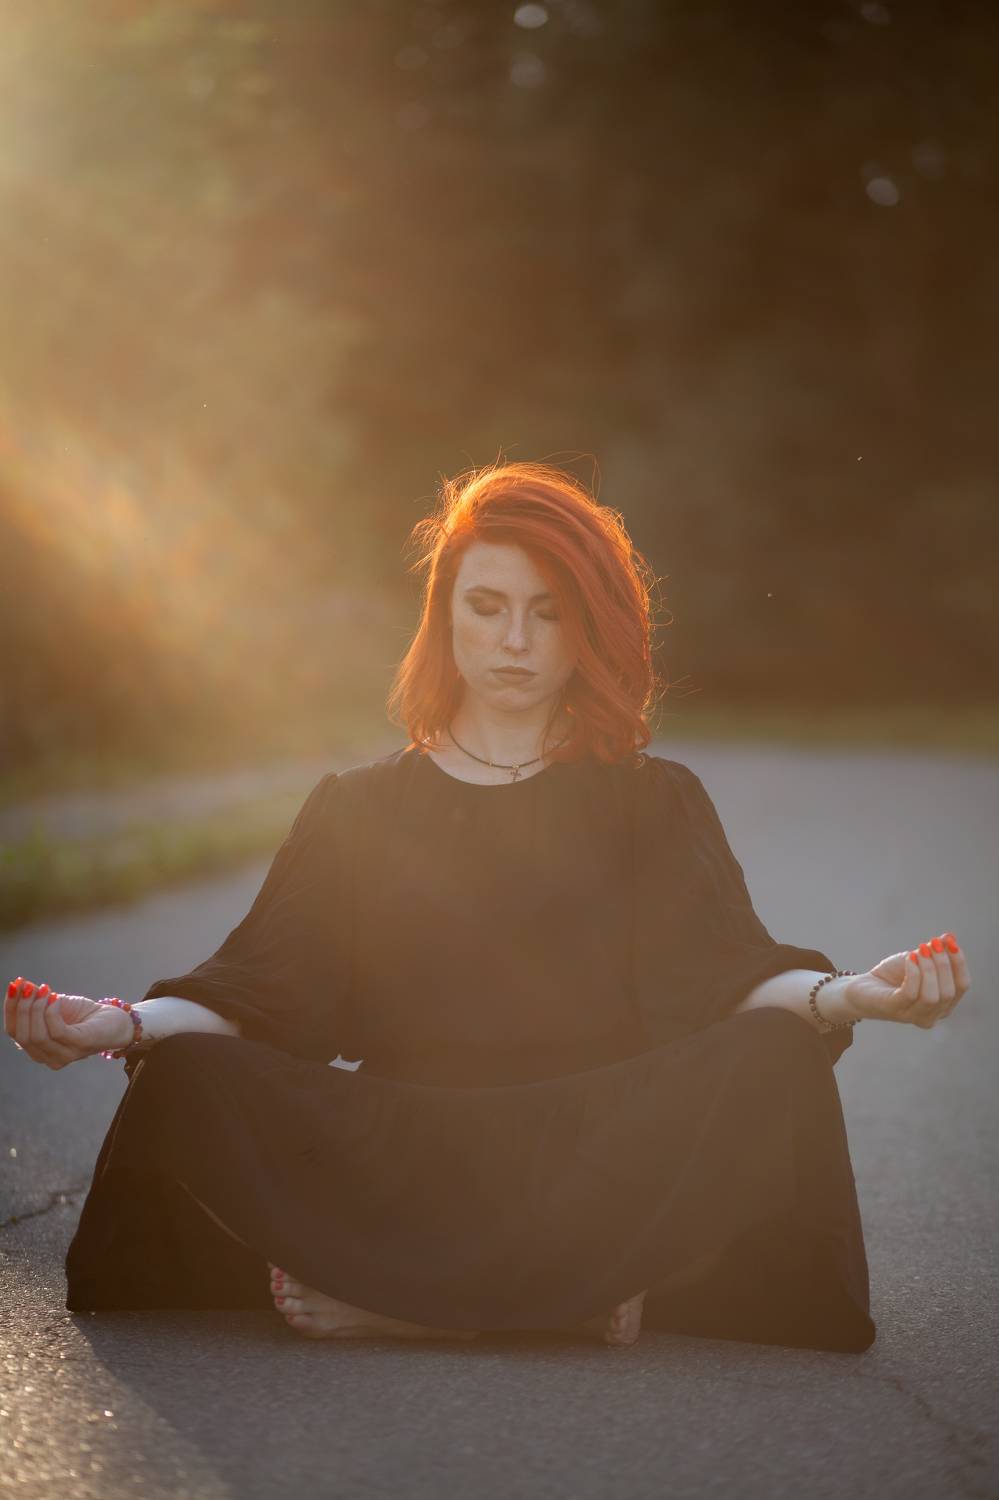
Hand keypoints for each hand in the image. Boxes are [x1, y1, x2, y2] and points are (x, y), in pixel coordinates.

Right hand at [4, 976, 133, 1068]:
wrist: (116, 1021)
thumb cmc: (84, 1015)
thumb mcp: (55, 1005)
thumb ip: (36, 999)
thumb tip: (18, 984)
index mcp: (37, 1049)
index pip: (13, 1032)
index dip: (10, 1008)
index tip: (13, 985)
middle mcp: (48, 1057)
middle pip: (22, 1035)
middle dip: (21, 1007)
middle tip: (28, 986)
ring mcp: (64, 1055)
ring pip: (36, 1035)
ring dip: (36, 1008)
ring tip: (44, 989)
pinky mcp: (80, 1045)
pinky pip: (56, 1031)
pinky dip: (52, 1011)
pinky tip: (56, 998)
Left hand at [844, 933, 969, 1028]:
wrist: (861, 988)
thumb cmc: (893, 975)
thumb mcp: (918, 960)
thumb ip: (934, 952)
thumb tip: (949, 937)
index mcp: (944, 1005)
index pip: (962, 986)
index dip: (959, 962)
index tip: (950, 940)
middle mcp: (933, 1015)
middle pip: (949, 991)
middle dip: (943, 964)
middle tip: (932, 943)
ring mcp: (913, 1016)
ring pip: (933, 996)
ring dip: (929, 968)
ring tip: (920, 950)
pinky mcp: (894, 1010)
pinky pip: (911, 993)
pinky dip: (914, 973)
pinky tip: (910, 958)